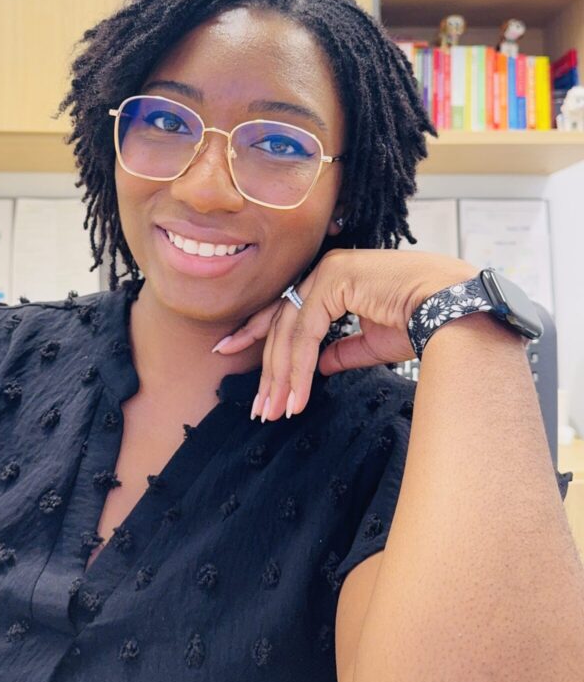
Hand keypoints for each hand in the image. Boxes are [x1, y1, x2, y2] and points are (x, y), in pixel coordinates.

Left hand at [211, 248, 477, 421]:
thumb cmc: (422, 321)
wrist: (453, 309)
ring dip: (281, 376)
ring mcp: (328, 272)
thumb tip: (319, 368)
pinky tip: (296, 398)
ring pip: (289, 331)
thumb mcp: (372, 342)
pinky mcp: (335, 281)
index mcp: (333, 279)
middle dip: (268, 369)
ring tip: (274, 410)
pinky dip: (299, 369)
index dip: (256, 334)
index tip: (229, 352)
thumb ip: (341, 351)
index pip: (285, 309)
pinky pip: (306, 333)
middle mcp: (326, 270)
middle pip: (282, 323)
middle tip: (259, 405)